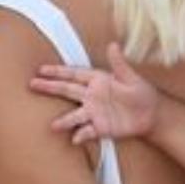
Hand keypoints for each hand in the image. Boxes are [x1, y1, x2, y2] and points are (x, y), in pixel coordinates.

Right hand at [29, 42, 158, 143]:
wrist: (152, 115)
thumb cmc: (141, 93)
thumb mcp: (131, 77)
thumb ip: (119, 63)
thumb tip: (113, 45)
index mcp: (97, 80)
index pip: (74, 74)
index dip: (58, 72)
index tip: (41, 69)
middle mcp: (91, 96)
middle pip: (67, 91)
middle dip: (50, 87)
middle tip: (32, 85)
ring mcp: (94, 113)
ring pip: (75, 115)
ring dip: (64, 120)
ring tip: (53, 125)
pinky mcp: (101, 127)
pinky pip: (88, 131)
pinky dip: (82, 134)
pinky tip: (75, 138)